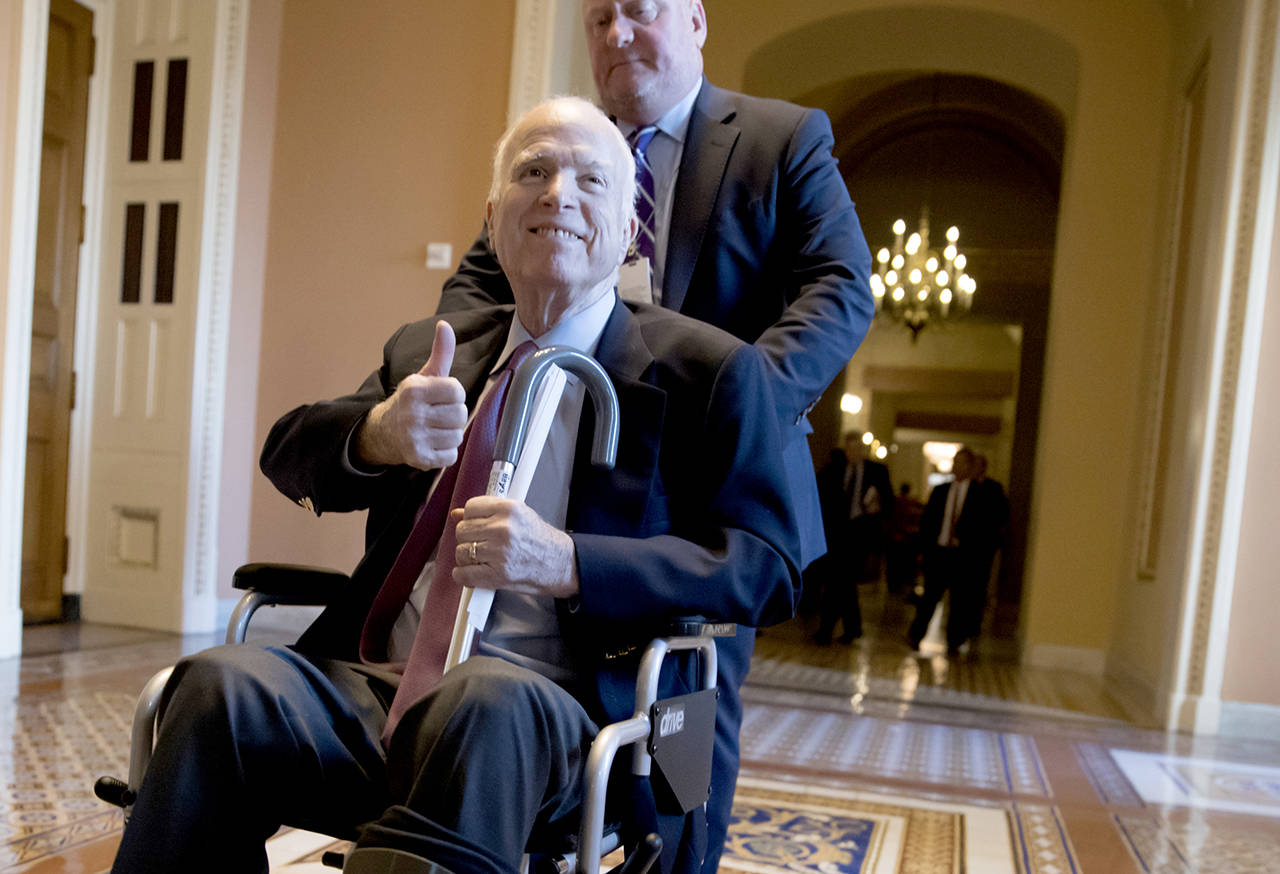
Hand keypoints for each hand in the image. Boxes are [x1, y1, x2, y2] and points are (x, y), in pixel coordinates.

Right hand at [357, 321, 466, 469]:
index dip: (454, 394)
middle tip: (439, 414)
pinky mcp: (418, 458)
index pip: (457, 391)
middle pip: (461, 415)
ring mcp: (414, 437)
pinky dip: (445, 452)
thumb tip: (445, 326)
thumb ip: (441, 353)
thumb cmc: (411, 401)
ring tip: (435, 428)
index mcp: (414, 389)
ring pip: (457, 436)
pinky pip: (451, 456)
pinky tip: (432, 443)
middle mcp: (412, 413)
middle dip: (454, 415)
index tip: (442, 397)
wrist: (384, 431)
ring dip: (450, 433)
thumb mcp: (424, 376)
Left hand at [450, 497, 578, 597]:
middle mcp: (503, 529)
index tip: (475, 524)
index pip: (471, 508)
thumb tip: (458, 514)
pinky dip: (464, 575)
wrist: (560, 564)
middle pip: (463, 530)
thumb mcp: (519, 515)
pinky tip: (473, 573)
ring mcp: (499, 553)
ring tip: (481, 558)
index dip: (470, 517)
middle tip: (480, 543)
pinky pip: (464, 574)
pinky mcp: (497, 575)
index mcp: (509, 509)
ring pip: (461, 552)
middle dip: (468, 538)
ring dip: (467, 557)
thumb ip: (489, 512)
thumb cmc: (541, 540)